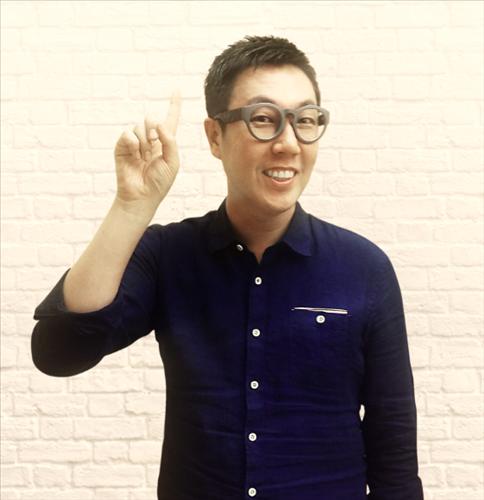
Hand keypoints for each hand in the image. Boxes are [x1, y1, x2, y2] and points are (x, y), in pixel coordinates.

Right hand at [113, 90, 181, 212]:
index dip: (174, 105)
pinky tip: (134, 156)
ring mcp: (135, 143)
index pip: (170, 120)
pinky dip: (132, 143)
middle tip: (152, 148)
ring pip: (139, 126)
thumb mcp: (172, 162)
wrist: (141, 196)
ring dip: (143, 142)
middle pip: (151, 120)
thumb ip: (170, 141)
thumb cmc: (159, 182)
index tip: (177, 89)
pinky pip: (127, 134)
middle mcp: (150, 140)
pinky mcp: (122, 146)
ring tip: (143, 158)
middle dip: (153, 131)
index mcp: (165, 143)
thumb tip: (158, 123)